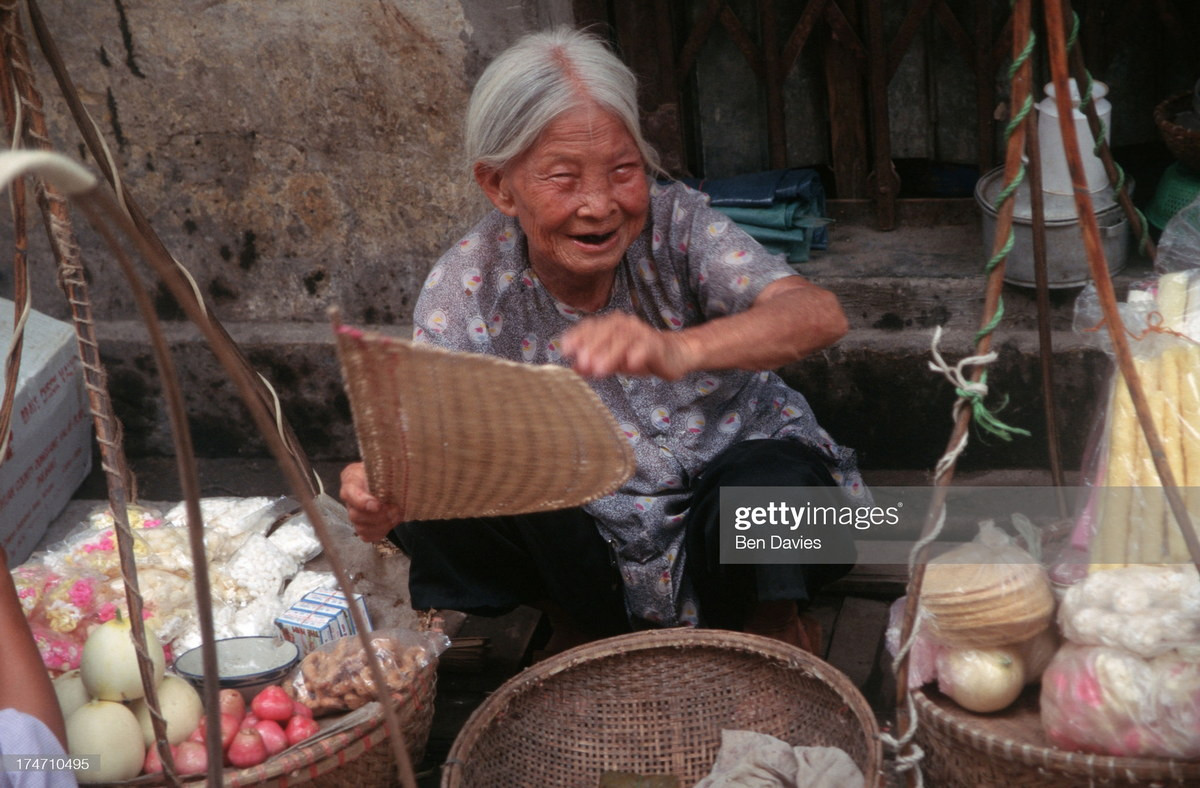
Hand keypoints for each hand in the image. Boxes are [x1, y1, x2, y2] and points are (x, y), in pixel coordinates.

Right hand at [339, 462, 401, 542]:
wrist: (392, 479)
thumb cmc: (386, 470)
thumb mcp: (386, 465)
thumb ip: (386, 472)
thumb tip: (394, 483)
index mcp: (351, 479)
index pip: (349, 493)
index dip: (362, 502)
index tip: (378, 505)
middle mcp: (349, 499)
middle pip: (355, 515)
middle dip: (379, 515)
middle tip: (395, 508)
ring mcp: (355, 514)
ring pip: (362, 527)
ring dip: (383, 524)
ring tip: (397, 514)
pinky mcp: (362, 526)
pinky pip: (367, 536)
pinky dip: (382, 531)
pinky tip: (392, 521)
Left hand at [562, 313, 696, 379]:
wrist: (673, 355)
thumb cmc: (639, 356)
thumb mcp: (613, 361)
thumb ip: (593, 363)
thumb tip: (573, 367)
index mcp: (611, 325)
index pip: (591, 327)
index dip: (578, 336)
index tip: (565, 349)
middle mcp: (625, 325)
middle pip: (606, 332)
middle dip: (592, 347)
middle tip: (582, 363)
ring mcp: (641, 333)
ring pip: (624, 340)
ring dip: (611, 354)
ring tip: (600, 370)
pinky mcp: (656, 345)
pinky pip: (646, 347)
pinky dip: (637, 354)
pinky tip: (630, 363)